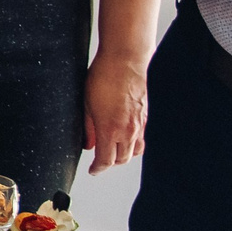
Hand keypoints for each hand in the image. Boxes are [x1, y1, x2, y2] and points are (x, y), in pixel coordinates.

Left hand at [83, 48, 148, 172]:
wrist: (125, 60)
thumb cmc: (104, 77)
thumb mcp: (87, 104)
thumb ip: (88, 128)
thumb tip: (88, 145)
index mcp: (110, 130)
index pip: (106, 161)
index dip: (98, 169)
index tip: (93, 170)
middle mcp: (128, 131)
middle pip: (121, 160)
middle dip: (110, 163)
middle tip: (100, 160)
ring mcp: (139, 125)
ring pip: (134, 152)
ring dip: (123, 156)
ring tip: (112, 151)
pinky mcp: (145, 117)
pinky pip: (141, 139)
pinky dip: (133, 144)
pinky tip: (125, 138)